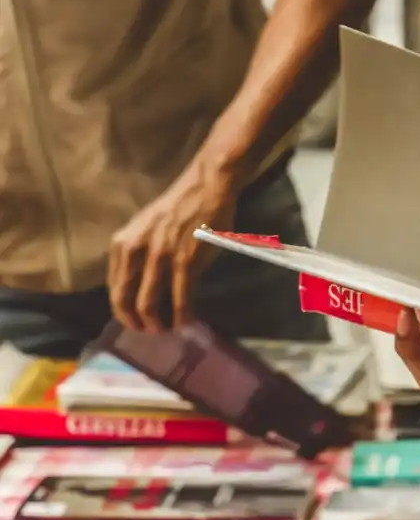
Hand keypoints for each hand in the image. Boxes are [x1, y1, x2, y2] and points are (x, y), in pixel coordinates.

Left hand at [108, 161, 237, 331]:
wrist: (204, 187)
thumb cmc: (177, 207)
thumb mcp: (143, 229)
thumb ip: (137, 254)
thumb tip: (140, 286)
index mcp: (122, 244)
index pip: (114, 288)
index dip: (123, 311)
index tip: (135, 321)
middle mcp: (136, 252)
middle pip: (126, 301)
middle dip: (136, 323)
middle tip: (149, 332)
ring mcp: (160, 258)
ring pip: (149, 304)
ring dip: (158, 324)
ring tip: (167, 330)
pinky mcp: (186, 262)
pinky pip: (181, 298)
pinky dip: (183, 315)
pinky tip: (187, 322)